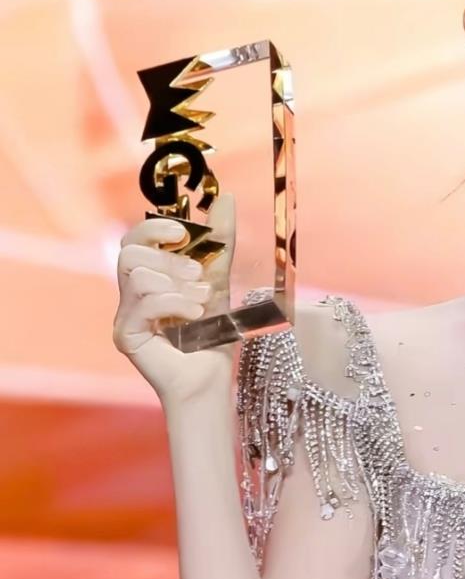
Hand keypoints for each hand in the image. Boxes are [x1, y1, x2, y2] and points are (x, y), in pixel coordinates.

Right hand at [112, 191, 236, 407]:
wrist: (212, 380)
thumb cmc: (213, 336)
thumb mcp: (219, 281)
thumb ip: (220, 243)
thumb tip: (227, 198)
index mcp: (149, 278)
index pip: (134, 239)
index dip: (154, 228)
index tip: (184, 232)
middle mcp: (131, 295)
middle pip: (130, 252)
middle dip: (169, 259)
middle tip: (198, 276)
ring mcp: (125, 315)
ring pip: (135, 274)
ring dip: (176, 285)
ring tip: (200, 303)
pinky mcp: (125, 335)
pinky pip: (143, 303)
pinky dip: (174, 304)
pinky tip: (194, 317)